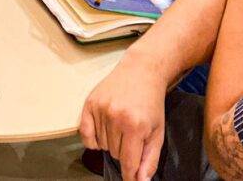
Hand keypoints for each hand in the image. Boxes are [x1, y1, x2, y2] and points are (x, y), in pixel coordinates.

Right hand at [80, 54, 167, 180]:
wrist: (140, 71)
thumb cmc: (151, 102)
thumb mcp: (157, 132)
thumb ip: (149, 159)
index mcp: (135, 126)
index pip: (127, 162)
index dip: (129, 175)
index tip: (130, 179)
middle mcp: (115, 117)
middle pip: (113, 153)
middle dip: (122, 151)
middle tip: (130, 137)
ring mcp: (101, 109)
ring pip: (101, 144)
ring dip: (109, 142)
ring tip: (119, 127)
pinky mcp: (90, 102)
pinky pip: (84, 133)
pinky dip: (92, 139)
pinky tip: (101, 135)